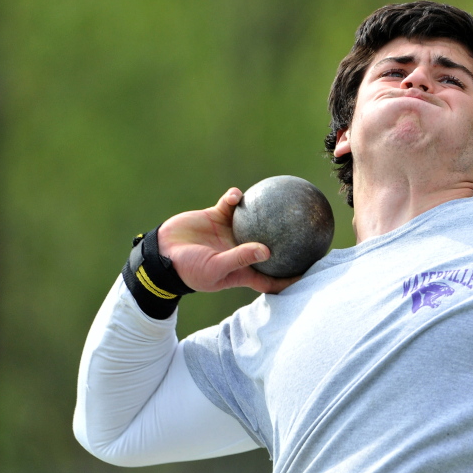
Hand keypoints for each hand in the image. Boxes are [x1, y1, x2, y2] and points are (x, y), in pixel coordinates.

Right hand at [157, 188, 299, 293]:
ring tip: (280, 199)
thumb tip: (268, 252)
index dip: (290, 278)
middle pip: (269, 246)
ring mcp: (229, 232)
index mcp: (243, 269)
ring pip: (254, 219)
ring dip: (264, 210)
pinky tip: (238, 194)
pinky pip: (231, 204)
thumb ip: (241, 258)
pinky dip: (235, 198)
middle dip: (287, 241)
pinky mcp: (216, 216)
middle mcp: (240, 250)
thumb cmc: (189, 270)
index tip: (310, 273)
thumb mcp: (216, 268)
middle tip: (306, 231)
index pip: (271, 278)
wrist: (162, 255)